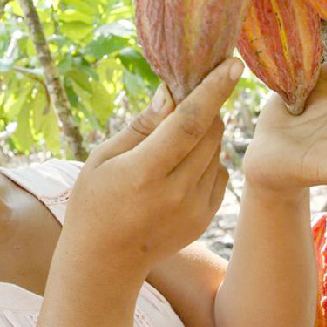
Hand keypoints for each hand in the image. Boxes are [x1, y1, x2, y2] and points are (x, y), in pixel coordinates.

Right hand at [63, 58, 242, 276]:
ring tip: (172, 142)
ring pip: (217, 151)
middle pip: (211, 132)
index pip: (189, 123)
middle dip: (206, 106)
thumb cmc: (93, 201)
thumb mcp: (103, 158)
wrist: (104, 262)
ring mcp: (195, 209)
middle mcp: (176, 192)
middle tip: (187, 95)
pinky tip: (178, 167)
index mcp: (145, 173)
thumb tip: (171, 91)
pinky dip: (206, 159)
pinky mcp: (205, 219)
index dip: (212, 90)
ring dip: (204, 134)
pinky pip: (218, 173)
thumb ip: (142, 126)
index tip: (233, 64)